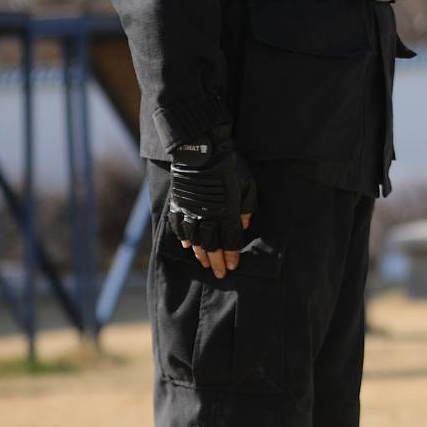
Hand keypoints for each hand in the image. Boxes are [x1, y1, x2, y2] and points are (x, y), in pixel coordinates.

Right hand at [167, 129, 259, 279]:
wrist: (202, 151)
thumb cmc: (231, 167)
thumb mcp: (248, 186)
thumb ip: (247, 208)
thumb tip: (244, 226)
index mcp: (227, 214)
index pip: (230, 242)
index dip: (232, 256)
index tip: (233, 267)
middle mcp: (208, 217)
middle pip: (212, 246)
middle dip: (216, 262)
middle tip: (219, 274)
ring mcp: (190, 211)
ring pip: (194, 239)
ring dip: (200, 253)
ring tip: (204, 263)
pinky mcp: (178, 204)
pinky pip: (179, 226)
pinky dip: (182, 237)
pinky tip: (186, 246)